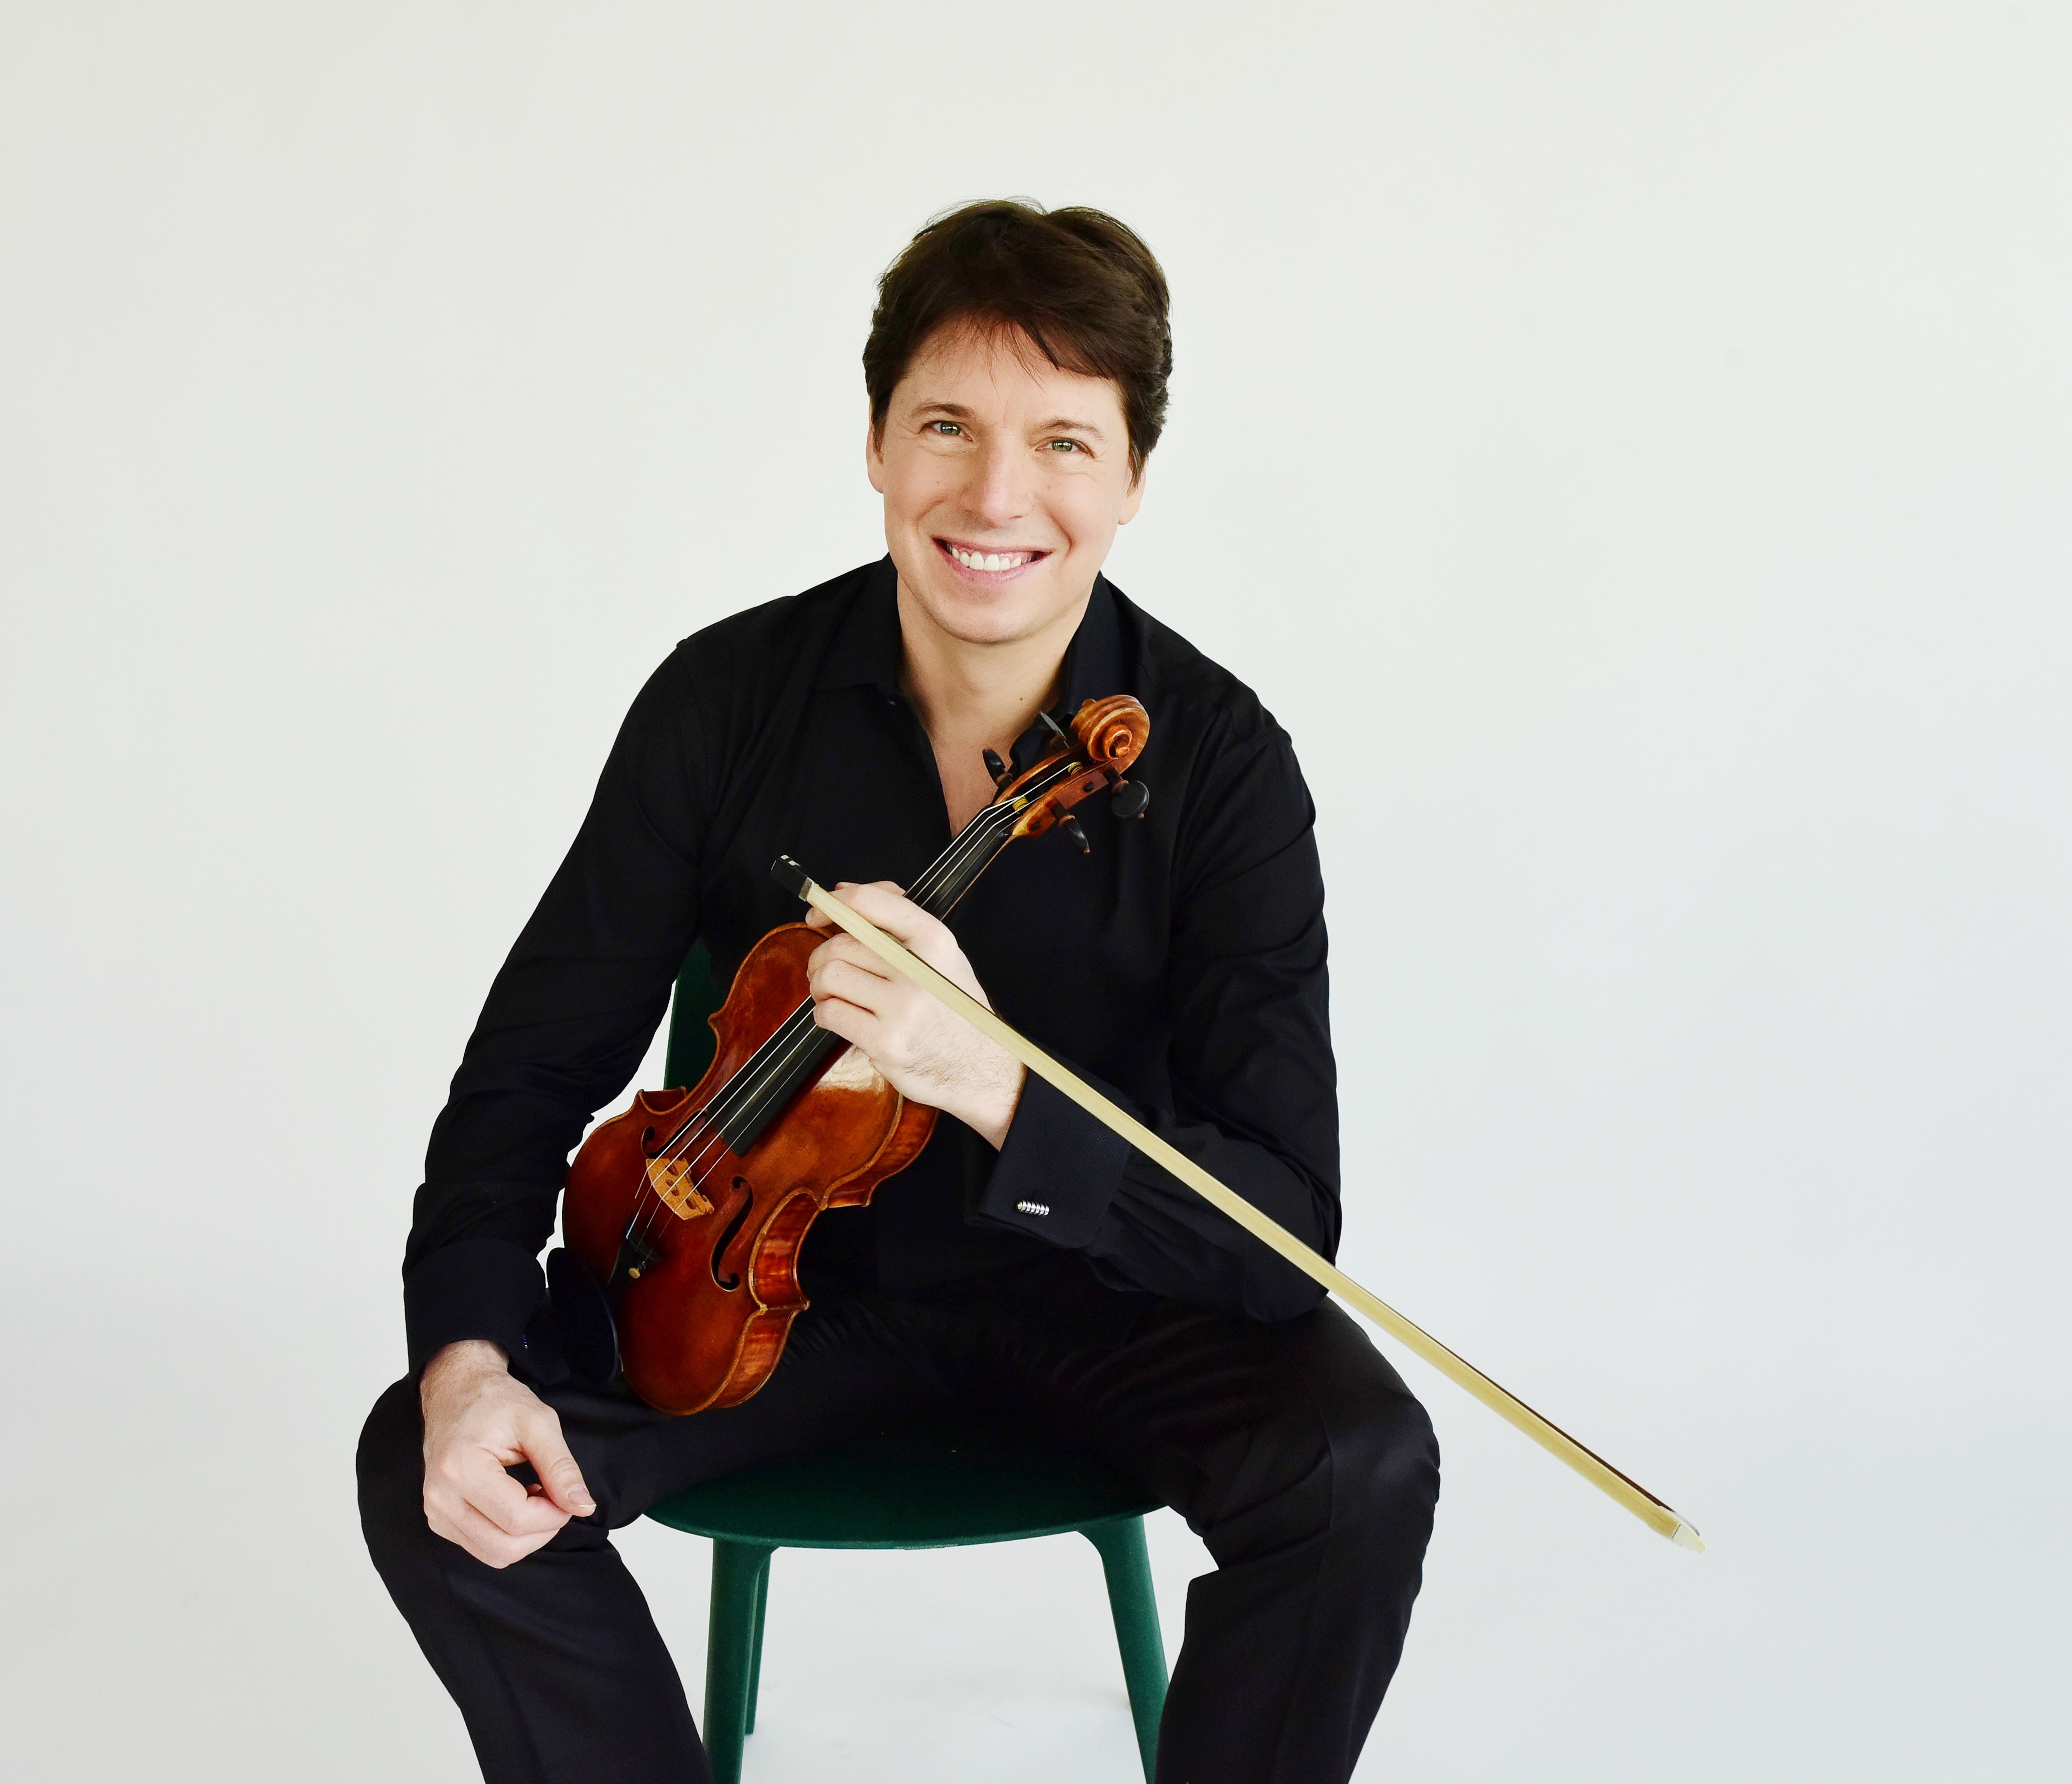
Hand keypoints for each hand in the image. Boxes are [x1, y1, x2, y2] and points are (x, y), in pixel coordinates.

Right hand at [419, 1340, 595, 1567]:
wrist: (456, 1393)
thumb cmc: (496, 1401)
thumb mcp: (539, 1422)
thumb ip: (561, 1467)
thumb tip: (583, 1506)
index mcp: (460, 1468)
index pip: (517, 1519)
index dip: (554, 1514)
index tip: (568, 1494)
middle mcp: (440, 1497)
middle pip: (505, 1547)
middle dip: (543, 1529)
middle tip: (556, 1497)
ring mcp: (436, 1512)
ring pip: (495, 1554)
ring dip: (527, 1535)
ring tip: (534, 1496)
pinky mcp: (440, 1521)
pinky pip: (482, 1548)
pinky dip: (508, 1535)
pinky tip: (515, 1502)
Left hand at [804, 881, 1024, 1147]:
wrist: (979, 1067)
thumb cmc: (954, 1009)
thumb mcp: (942, 955)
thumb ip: (898, 920)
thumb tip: (843, 890)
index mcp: (933, 939)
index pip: (870, 903)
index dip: (833, 902)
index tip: (818, 911)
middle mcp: (918, 968)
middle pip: (840, 944)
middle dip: (821, 957)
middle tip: (827, 971)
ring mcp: (902, 1007)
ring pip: (829, 977)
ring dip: (820, 986)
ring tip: (833, 995)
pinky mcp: (885, 1041)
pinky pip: (830, 1014)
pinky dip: (824, 1014)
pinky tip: (841, 1018)